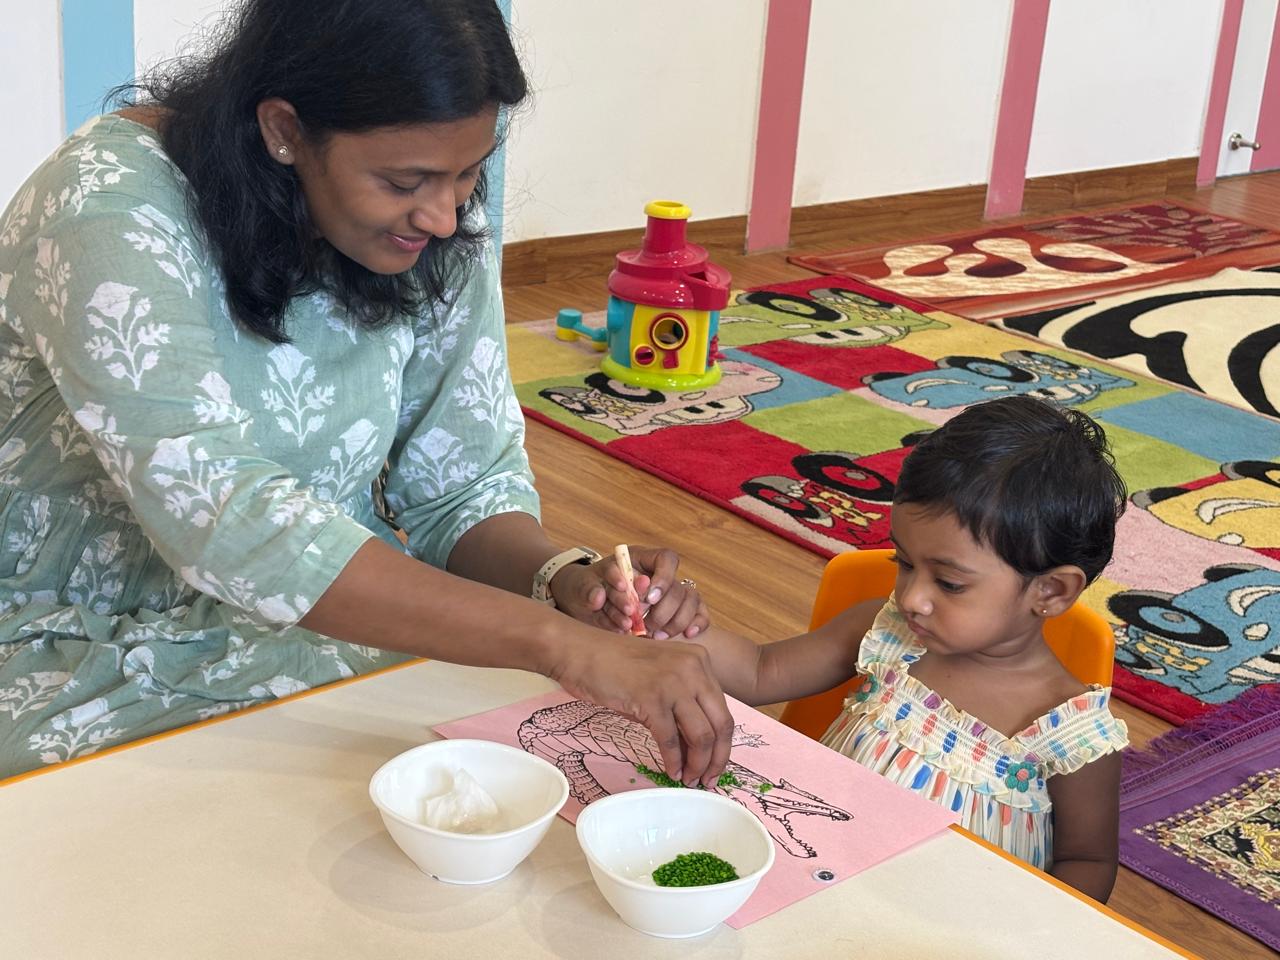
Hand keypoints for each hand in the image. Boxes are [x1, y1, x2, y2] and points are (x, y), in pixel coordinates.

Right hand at [549, 630, 733, 785]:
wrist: (579, 651)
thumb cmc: (613, 665)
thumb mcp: (658, 679)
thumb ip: (680, 706)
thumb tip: (693, 749)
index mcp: (699, 661)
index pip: (723, 710)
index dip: (723, 744)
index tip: (715, 765)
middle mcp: (693, 668)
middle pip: (721, 724)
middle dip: (718, 759)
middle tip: (708, 780)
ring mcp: (674, 682)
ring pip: (702, 735)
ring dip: (697, 764)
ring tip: (688, 779)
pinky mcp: (651, 698)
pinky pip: (670, 739)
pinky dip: (673, 761)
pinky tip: (670, 772)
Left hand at [550, 545, 709, 638]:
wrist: (585, 603)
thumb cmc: (587, 588)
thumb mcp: (581, 585)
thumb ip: (589, 589)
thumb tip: (598, 598)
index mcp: (640, 560)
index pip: (666, 558)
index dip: (664, 577)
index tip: (649, 598)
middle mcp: (659, 575)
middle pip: (678, 586)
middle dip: (664, 608)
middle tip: (646, 624)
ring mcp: (670, 592)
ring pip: (690, 600)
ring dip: (676, 620)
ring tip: (655, 635)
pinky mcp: (678, 610)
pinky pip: (699, 613)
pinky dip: (697, 623)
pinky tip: (687, 635)